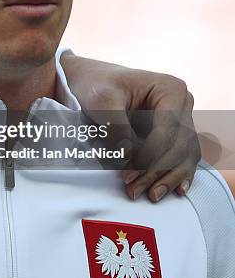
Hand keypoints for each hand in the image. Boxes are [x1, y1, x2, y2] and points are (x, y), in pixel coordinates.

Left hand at [60, 50, 200, 201]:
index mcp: (170, 89)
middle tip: (134, 190)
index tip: (127, 174)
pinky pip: (182, 158)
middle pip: (178, 145)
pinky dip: (175, 174)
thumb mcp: (102, 101)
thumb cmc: (98, 86)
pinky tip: (175, 191)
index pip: (167, 129)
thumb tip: (128, 157)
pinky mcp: (174, 134)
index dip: (149, 155)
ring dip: (167, 177)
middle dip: (156, 171)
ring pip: (184, 155)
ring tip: (150, 195)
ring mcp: (182, 119)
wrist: (93, 82)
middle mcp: (182, 104)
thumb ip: (117, 127)